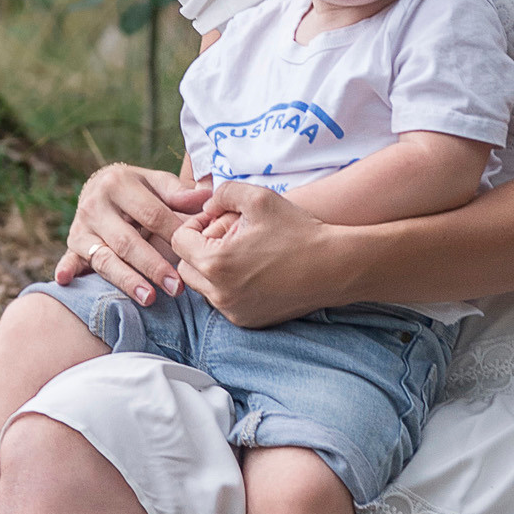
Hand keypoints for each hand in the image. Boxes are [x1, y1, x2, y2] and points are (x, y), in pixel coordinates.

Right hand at [58, 163, 211, 304]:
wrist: (104, 186)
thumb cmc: (141, 190)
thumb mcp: (158, 183)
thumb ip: (181, 192)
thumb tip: (207, 196)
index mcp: (119, 182)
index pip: (152, 214)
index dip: (174, 235)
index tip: (193, 253)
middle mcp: (95, 203)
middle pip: (127, 241)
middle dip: (154, 266)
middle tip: (177, 288)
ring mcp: (81, 226)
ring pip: (104, 258)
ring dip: (126, 280)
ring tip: (149, 298)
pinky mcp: (73, 243)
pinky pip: (71, 259)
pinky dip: (67, 269)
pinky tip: (65, 280)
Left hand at [173, 183, 354, 327]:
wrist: (334, 267)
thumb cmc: (298, 231)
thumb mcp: (259, 197)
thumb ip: (223, 193)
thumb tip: (207, 206)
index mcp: (215, 262)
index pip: (178, 241)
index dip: (193, 224)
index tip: (215, 219)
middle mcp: (219, 293)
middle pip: (185, 267)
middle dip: (198, 249)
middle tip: (225, 236)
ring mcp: (232, 311)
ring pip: (203, 287)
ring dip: (212, 269)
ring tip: (241, 252)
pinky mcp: (247, 321)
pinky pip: (223, 302)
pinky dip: (229, 287)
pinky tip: (253, 271)